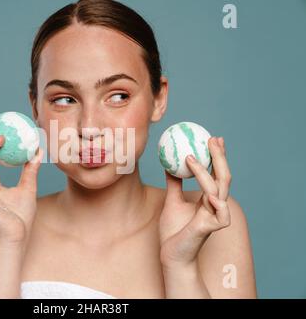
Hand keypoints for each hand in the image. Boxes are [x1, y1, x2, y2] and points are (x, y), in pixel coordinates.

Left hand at [159, 136, 231, 268]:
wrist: (171, 253)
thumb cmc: (173, 230)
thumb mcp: (171, 201)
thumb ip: (174, 184)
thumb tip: (169, 164)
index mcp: (208, 198)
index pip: (216, 173)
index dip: (217, 156)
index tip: (213, 138)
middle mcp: (215, 205)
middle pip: (224, 178)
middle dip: (220, 157)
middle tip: (213, 139)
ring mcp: (215, 216)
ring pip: (218, 191)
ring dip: (205, 173)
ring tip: (190, 157)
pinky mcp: (212, 229)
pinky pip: (220, 215)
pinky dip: (216, 203)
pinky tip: (209, 194)